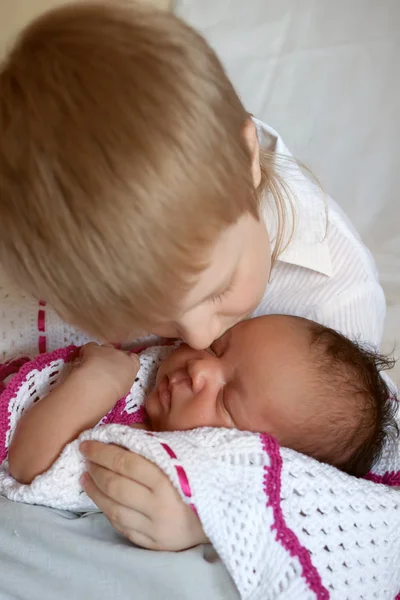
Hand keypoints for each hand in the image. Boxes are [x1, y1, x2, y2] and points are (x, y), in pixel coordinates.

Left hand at [78, 343, 139, 398]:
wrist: (99, 385)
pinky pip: (90, 347)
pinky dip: (86, 352)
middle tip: (104, 369)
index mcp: (132, 364)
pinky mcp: (93, 348)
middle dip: (111, 358)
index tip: (120, 368)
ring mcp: (107, 350)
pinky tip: (82, 361)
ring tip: (92, 365)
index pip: (133, 358)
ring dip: (99, 354)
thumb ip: (122, 380)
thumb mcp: (124, 388)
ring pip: (104, 348)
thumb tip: (116, 381)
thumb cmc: (114, 392)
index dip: (126, 361)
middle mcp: (121, 354)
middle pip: (117, 352)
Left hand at [80, 441, 207, 550]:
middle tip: (85, 457)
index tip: (87, 443)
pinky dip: (107, 511)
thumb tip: (121, 436)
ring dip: (94, 491)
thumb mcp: (184, 453)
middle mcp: (158, 505)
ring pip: (113, 508)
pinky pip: (122, 527)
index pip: (124, 463)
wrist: (227, 512)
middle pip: (115, 484)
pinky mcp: (153, 543)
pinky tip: (100, 499)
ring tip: (85, 477)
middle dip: (95, 468)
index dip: (102, 452)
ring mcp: (154, 527)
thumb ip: (154, 446)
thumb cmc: (205, 475)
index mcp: (167, 479)